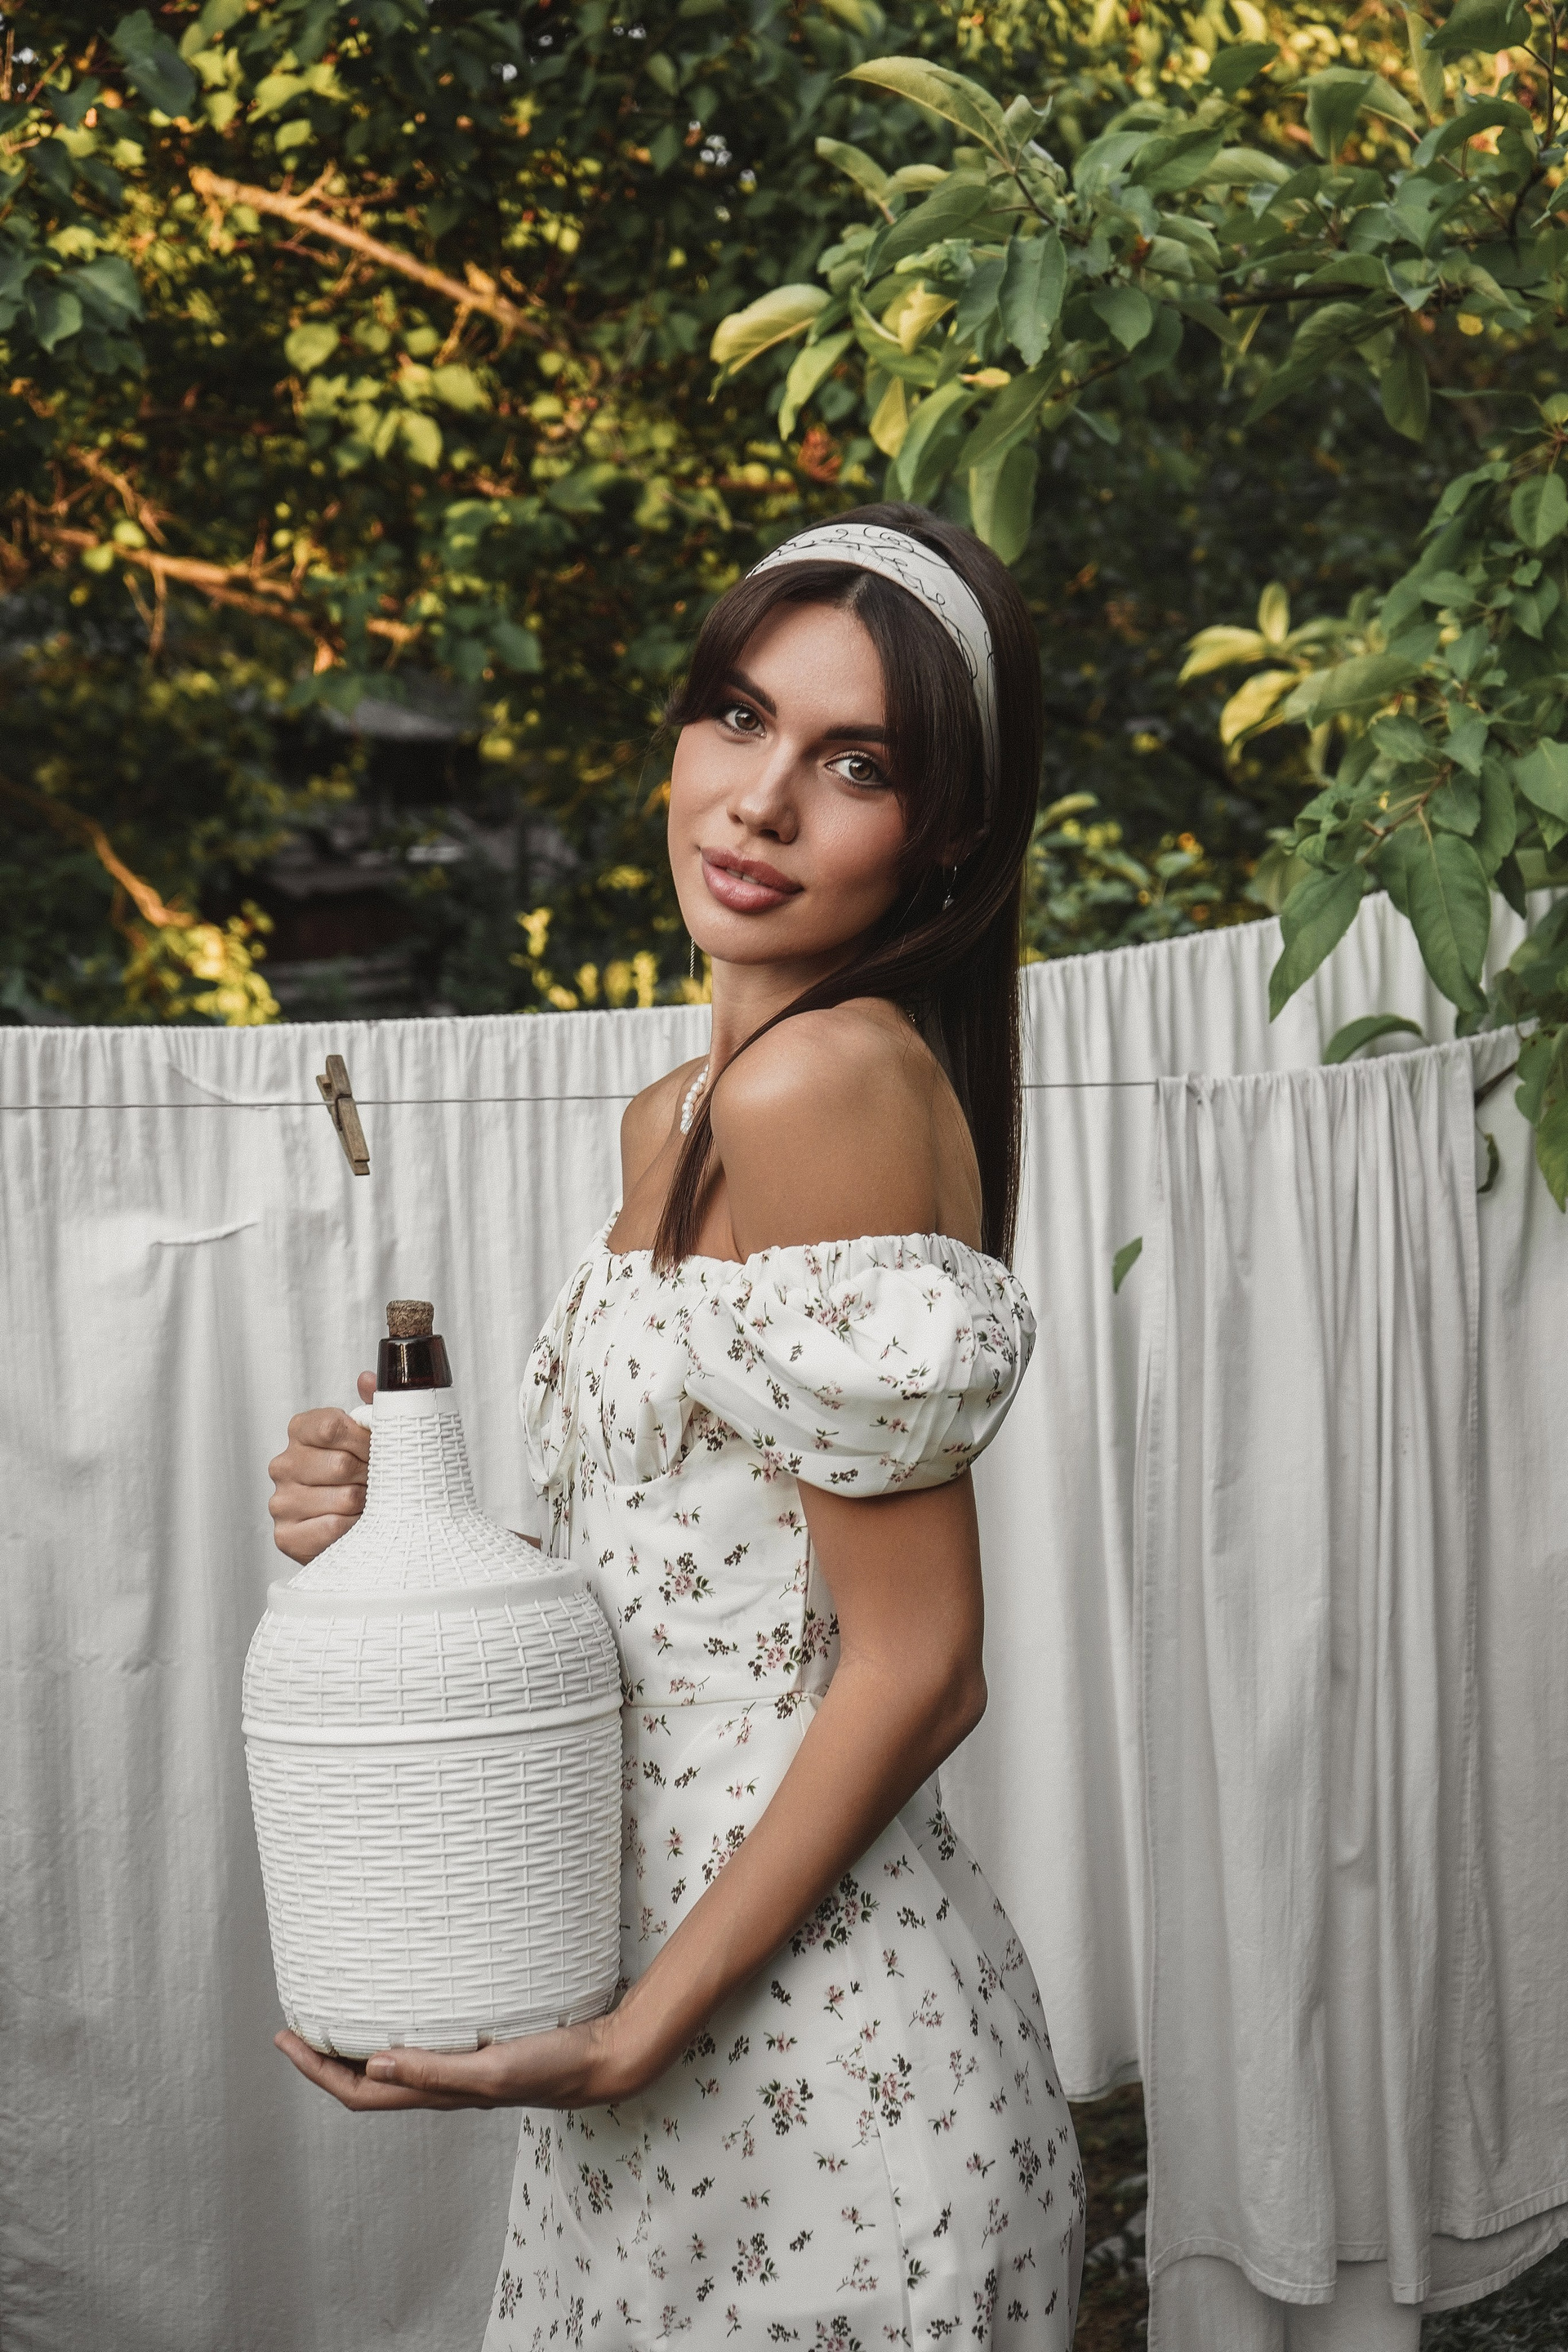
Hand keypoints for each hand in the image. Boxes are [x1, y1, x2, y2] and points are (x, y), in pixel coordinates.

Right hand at [266, 1371, 374, 1564]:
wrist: (353, 1528)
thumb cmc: (362, 1475)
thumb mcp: (369, 1438)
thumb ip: (371, 1407)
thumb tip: (367, 1380)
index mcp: (301, 1431)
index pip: (331, 1427)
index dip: (365, 1440)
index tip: (378, 1450)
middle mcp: (283, 1464)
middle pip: (341, 1465)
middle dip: (371, 1475)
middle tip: (379, 1482)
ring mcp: (281, 1501)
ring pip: (343, 1498)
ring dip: (367, 1504)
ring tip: (370, 1504)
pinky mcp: (285, 1536)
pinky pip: (333, 1528)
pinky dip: (354, 1528)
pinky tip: (357, 1525)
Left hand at [273, 2007, 646, 2111]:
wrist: (600, 2062)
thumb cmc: (551, 2067)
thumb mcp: (489, 2069)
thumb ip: (435, 2070)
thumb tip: (372, 2066)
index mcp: (437, 2094)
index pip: (358, 2093)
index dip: (316, 2070)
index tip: (284, 2039)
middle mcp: (440, 2086)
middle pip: (365, 2084)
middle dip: (323, 2061)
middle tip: (294, 2027)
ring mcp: (458, 2070)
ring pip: (390, 2069)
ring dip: (354, 2051)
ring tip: (335, 2020)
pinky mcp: (478, 2051)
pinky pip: (421, 2049)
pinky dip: (395, 2036)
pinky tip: (401, 2013)